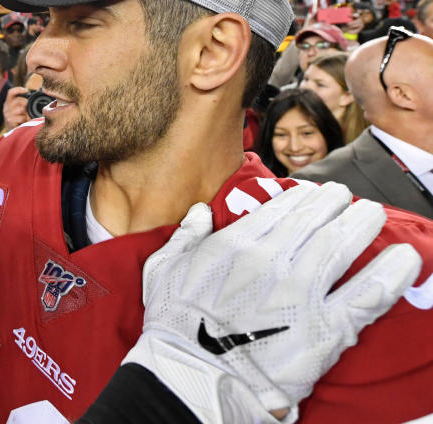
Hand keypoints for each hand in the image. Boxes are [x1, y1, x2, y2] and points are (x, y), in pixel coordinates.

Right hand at [1, 86, 30, 132]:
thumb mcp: (19, 110)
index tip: (26, 90)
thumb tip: (36, 96)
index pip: (11, 92)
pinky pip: (21, 117)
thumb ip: (23, 104)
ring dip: (26, 114)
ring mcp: (7, 114)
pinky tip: (23, 122)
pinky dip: (24, 120)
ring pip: (21, 109)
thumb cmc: (18, 120)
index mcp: (8, 103)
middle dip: (26, 105)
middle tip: (27, 111)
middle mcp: (6, 107)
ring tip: (25, 118)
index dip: (18, 89)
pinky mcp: (10, 121)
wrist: (11, 133)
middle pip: (19, 100)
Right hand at [124, 181, 420, 422]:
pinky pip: (368, 294)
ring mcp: (302, 291)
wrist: (193, 375)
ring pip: (344, 246)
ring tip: (374, 215)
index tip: (316, 194)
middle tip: (348, 200)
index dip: (305, 197)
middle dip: (337, 204)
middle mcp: (273, 259)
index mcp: (237, 243)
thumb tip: (201, 212)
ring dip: (363, 225)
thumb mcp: (164, 268)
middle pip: (317, 220)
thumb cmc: (174, 325)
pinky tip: (405, 258)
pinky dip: (391, 274)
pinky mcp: (326, 327)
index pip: (283, 209)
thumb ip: (185, 235)